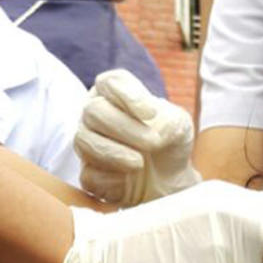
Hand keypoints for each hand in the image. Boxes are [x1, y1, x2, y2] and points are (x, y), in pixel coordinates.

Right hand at [75, 70, 200, 205]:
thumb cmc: (170, 143)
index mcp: (114, 93)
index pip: (110, 83)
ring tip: (140, 163)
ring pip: (84, 141)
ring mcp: (88, 144)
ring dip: (115, 152)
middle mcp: (95, 115)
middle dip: (125, 127)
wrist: (170, 180)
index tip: (151, 113)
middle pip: (93, 111)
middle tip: (153, 142)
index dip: (128, 95)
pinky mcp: (88, 175)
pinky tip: (128, 179)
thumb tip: (151, 131)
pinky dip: (110, 178)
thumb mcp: (179, 125)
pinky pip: (89, 173)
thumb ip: (167, 119)